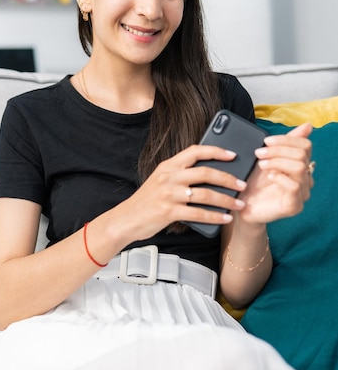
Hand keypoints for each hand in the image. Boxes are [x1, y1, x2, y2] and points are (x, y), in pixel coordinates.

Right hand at [121, 144, 246, 240]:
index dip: (215, 151)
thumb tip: (210, 175)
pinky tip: (226, 218)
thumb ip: (180, 175)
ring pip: (205, 194)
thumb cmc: (148, 200)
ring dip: (226, 199)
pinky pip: (199, 213)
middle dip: (228, 178)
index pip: (195, 151)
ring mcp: (169, 194)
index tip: (233, 154)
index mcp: (168, 166)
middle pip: (204, 172)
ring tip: (239, 204)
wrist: (127, 219)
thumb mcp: (161, 180)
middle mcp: (169, 177)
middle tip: (243, 184)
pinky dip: (215, 216)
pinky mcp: (169, 211)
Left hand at [237, 122, 313, 224]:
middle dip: (278, 150)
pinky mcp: (294, 206)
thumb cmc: (254, 182)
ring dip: (277, 161)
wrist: (243, 206)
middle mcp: (305, 179)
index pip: (305, 145)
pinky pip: (295, 186)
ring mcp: (302, 193)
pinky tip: (268, 176)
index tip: (266, 141)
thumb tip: (308, 125)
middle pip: (302, 155)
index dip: (286, 139)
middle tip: (259, 153)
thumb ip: (284, 143)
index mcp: (300, 165)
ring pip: (300, 168)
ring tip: (261, 164)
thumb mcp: (267, 158)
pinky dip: (280, 177)